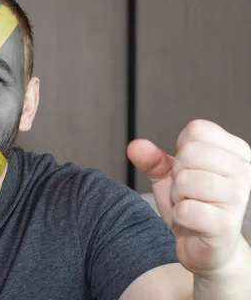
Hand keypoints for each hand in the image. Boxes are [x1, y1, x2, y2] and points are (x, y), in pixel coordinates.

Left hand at [128, 119, 250, 277]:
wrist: (204, 246)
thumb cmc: (192, 204)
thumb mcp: (169, 176)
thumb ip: (152, 158)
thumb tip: (135, 146)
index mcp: (236, 152)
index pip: (197, 130)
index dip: (181, 150)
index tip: (189, 168)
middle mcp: (244, 171)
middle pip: (190, 153)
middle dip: (178, 174)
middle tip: (187, 191)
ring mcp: (238, 198)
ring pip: (186, 181)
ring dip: (178, 196)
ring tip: (190, 204)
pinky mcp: (226, 225)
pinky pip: (185, 209)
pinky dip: (179, 215)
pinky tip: (192, 221)